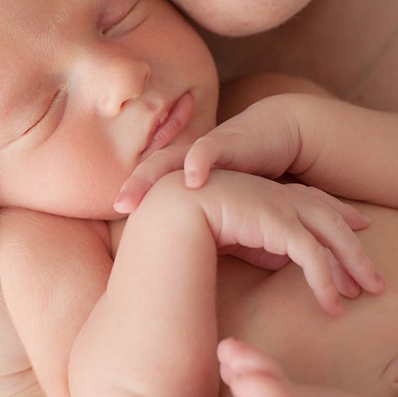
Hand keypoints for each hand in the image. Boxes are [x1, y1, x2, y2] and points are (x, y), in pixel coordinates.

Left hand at [116, 98, 302, 211]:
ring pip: (170, 158)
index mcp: (184, 172)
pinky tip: (190, 178)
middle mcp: (188, 158)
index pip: (151, 186)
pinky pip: (208, 148)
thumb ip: (214, 224)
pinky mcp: (229, 140)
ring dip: (150, 175)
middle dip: (134, 186)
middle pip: (152, 170)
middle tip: (117, 206)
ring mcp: (205, 147)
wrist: (282, 134)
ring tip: (134, 196)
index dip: (134, 200)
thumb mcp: (230, 201)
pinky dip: (198, 161)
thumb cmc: (254, 174)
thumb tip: (200, 262)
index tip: (116, 224)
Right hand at [176, 171, 383, 313]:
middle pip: (331, 220)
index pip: (314, 203)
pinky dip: (324, 281)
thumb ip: (265, 247)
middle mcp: (279, 196)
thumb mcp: (239, 238)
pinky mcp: (278, 222)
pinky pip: (312, 255)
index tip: (360, 224)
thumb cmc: (194, 224)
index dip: (340, 213)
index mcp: (269, 194)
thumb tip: (288, 264)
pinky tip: (332, 304)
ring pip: (331, 235)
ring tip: (366, 293)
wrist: (172, 212)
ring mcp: (281, 205)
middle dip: (355, 248)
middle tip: (374, 278)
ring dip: (352, 265)